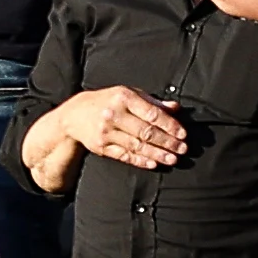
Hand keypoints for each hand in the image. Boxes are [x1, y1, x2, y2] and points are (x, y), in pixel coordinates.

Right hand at [61, 86, 189, 171]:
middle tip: (182, 149)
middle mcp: (114, 115)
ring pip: (136, 146)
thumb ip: (153, 102)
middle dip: (167, 142)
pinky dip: (139, 160)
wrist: (75, 114)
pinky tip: (153, 164)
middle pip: (145, 132)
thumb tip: (175, 108)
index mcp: (124, 98)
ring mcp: (106, 133)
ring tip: (172, 159)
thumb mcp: (129, 94)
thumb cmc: (108, 101)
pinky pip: (124, 155)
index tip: (182, 133)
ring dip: (157, 154)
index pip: (151, 113)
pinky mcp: (101, 147)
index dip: (169, 125)